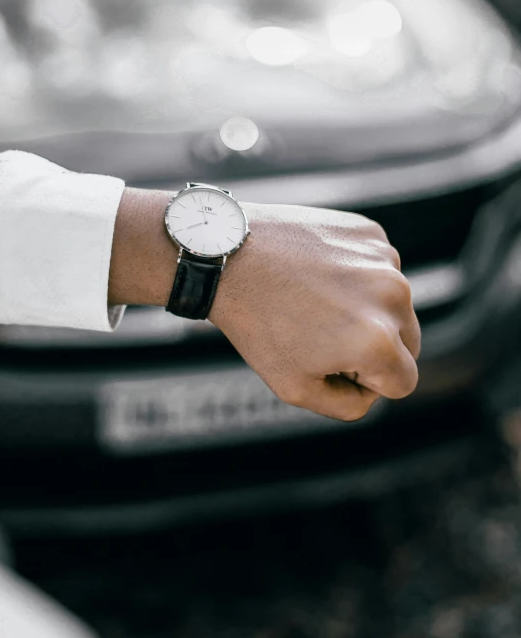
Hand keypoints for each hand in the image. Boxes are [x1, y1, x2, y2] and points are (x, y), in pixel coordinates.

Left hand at [109, 191, 419, 421]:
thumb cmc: (257, 324)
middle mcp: (392, 297)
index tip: (331, 364)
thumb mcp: (295, 388)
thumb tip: (374, 390)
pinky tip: (318, 274)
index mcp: (378, 342)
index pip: (404, 382)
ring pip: (394, 304)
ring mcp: (384, 259)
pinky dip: (357, 276)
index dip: (368, 383)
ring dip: (367, 310)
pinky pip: (379, 268)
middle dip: (375, 348)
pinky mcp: (370, 233)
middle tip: (322, 335)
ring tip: (315, 302)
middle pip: (408, 342)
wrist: (228, 256)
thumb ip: (348, 405)